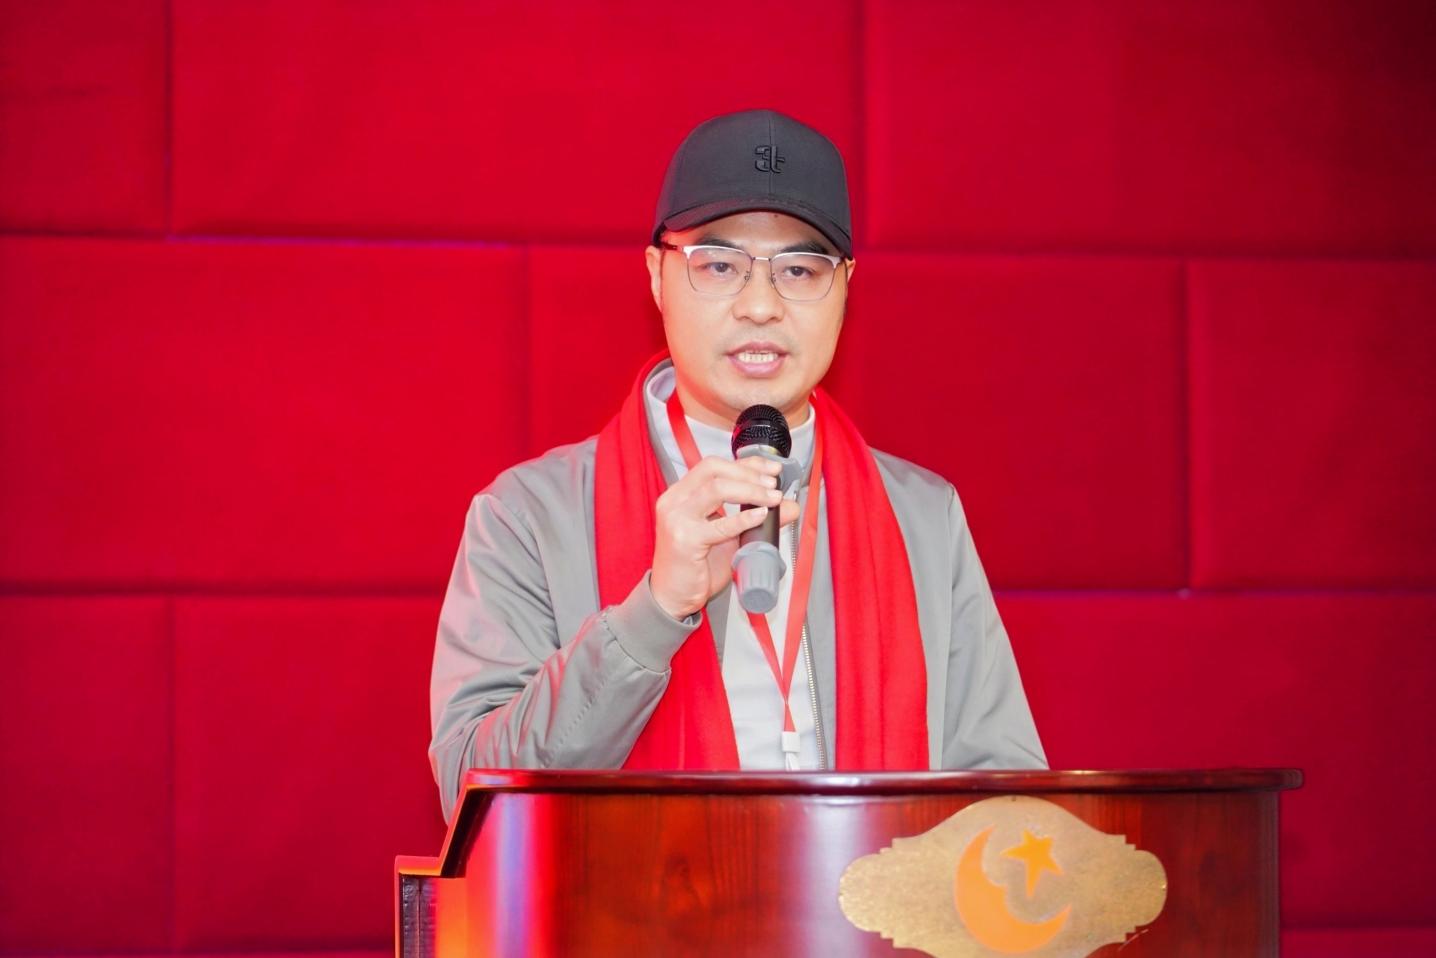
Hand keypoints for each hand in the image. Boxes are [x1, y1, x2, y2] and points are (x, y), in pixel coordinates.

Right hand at [650, 456, 800, 619]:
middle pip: (713, 469)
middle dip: (748, 473)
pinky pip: (719, 524)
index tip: (771, 469)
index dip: (746, 463)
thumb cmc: (695, 567)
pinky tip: (761, 515)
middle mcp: (675, 501)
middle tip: (773, 485)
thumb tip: (789, 507)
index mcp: (681, 494)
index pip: (714, 465)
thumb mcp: (729, 537)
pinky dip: (744, 518)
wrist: (672, 596)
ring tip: (772, 499)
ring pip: (716, 489)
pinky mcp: (684, 540)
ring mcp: (677, 518)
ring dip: (750, 490)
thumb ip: (756, 518)